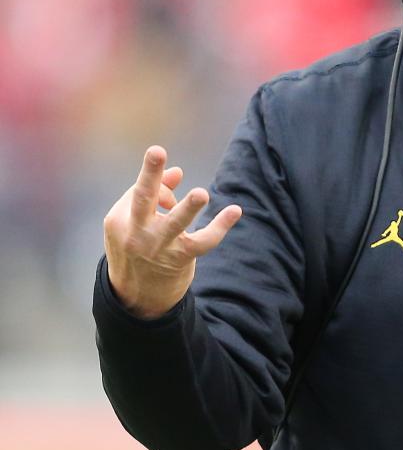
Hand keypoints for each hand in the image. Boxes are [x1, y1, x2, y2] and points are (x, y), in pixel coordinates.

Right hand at [103, 145, 241, 318]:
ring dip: (188, 208)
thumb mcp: (134, 222)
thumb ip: (155, 195)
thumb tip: (177, 171)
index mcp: (120, 219)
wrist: (137, 297)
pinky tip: (235, 211)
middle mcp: (136, 232)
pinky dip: (220, 227)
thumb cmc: (137, 248)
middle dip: (150, 176)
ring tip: (201, 194)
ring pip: (175, 224)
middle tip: (157, 152)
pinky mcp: (180, 258)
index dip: (155, 176)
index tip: (160, 154)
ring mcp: (158, 247)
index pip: (141, 191)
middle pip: (142, 199)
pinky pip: (203, 242)